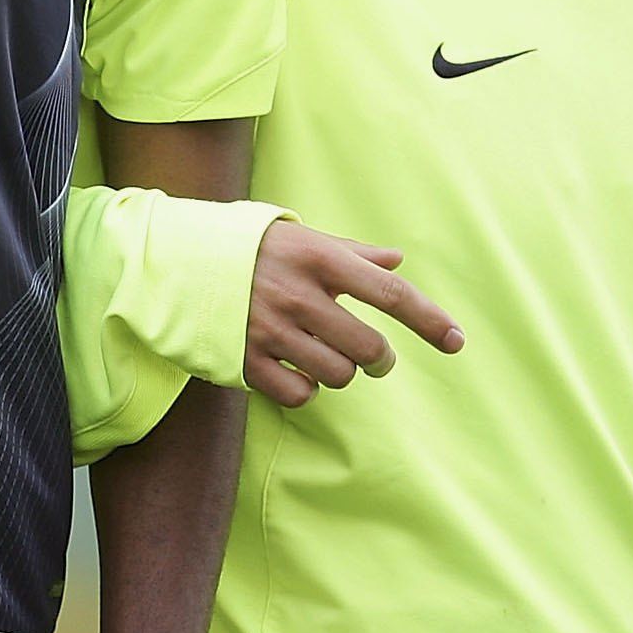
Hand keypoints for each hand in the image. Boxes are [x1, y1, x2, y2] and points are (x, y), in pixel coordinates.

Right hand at [241, 223, 462, 407]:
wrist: (175, 261)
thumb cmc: (250, 248)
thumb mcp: (301, 237)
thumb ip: (352, 253)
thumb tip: (398, 260)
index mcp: (319, 258)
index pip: (390, 292)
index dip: (429, 319)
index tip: (457, 341)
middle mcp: (298, 295)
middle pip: (369, 347)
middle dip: (380, 359)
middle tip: (374, 357)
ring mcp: (270, 330)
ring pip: (338, 375)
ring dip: (342, 371)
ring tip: (324, 355)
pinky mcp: (245, 360)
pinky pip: (300, 394)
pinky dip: (306, 389)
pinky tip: (295, 370)